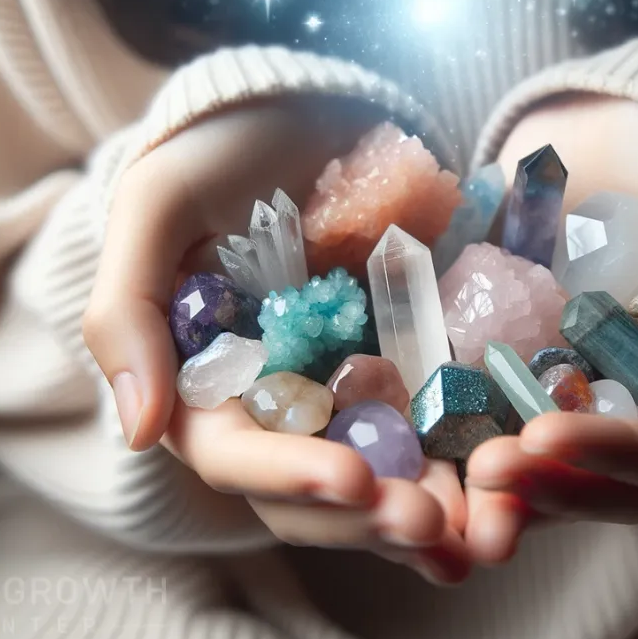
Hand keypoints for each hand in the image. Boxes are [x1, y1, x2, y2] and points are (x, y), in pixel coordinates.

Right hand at [83, 106, 469, 583]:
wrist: (307, 108)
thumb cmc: (220, 147)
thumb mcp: (160, 203)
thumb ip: (128, 308)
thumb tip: (138, 430)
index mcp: (204, 383)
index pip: (234, 453)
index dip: (288, 473)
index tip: (352, 478)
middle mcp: (275, 403)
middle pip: (314, 489)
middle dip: (370, 515)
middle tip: (434, 522)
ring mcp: (346, 391)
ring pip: (380, 478)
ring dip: (427, 511)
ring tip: (484, 530)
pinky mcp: (409, 370)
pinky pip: (436, 433)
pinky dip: (467, 471)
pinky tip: (509, 496)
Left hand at [464, 97, 637, 563]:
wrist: (619, 120)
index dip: (616, 454)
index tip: (545, 433)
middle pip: (609, 483)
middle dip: (549, 484)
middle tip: (483, 470)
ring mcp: (579, 394)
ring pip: (549, 471)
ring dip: (502, 490)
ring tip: (446, 483)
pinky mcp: (519, 370)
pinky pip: (490, 423)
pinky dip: (459, 447)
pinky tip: (415, 445)